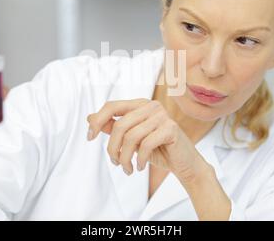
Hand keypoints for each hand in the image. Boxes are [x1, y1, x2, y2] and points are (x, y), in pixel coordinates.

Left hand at [86, 99, 208, 180]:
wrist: (184, 163)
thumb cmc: (157, 149)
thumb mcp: (131, 139)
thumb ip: (113, 127)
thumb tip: (89, 118)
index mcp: (139, 104)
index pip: (111, 106)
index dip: (97, 121)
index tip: (89, 137)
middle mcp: (151, 105)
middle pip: (119, 125)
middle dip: (112, 148)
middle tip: (115, 163)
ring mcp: (162, 116)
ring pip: (131, 137)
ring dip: (125, 158)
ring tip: (127, 169)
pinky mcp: (171, 128)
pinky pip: (146, 144)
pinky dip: (140, 159)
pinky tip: (141, 167)